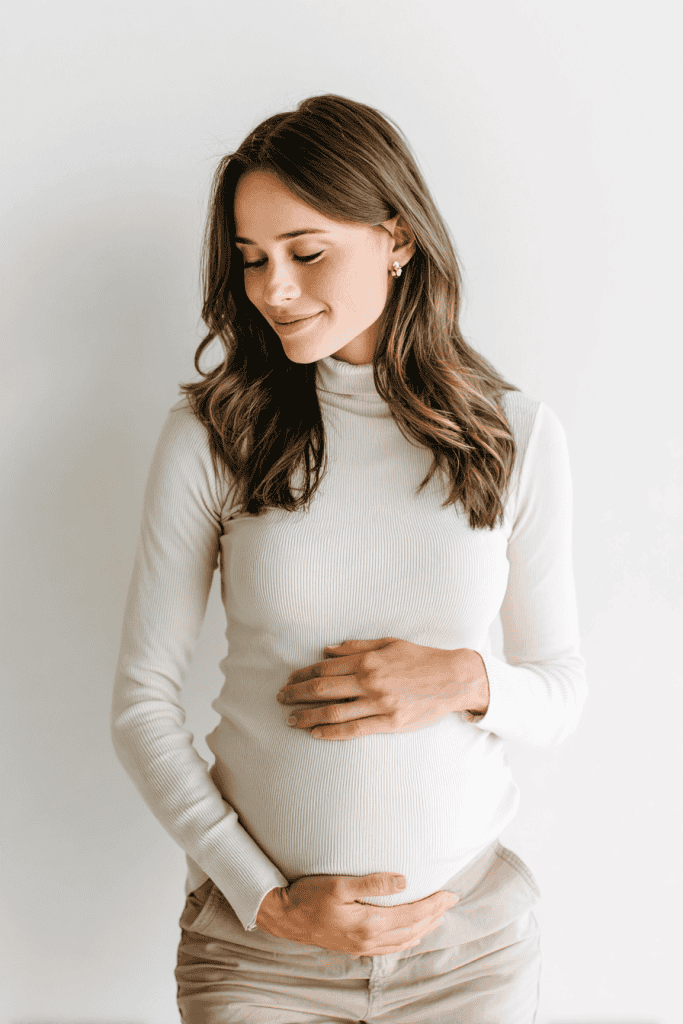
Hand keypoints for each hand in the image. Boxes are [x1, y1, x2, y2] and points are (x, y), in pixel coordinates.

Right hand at [255, 872, 459, 955]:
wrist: (284, 917)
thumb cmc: (309, 896)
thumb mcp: (340, 884)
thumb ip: (373, 883)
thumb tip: (404, 881)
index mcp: (369, 924)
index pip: (412, 915)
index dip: (434, 905)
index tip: (451, 894)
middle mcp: (369, 940)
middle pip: (412, 929)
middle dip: (434, 915)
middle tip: (451, 901)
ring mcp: (361, 946)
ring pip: (403, 940)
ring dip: (423, 927)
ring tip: (438, 916)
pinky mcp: (354, 947)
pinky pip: (389, 947)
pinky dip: (406, 939)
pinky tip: (411, 934)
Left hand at [277, 637, 488, 739]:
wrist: (452, 678)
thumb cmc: (419, 658)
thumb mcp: (388, 643)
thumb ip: (356, 647)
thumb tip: (326, 650)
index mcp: (368, 660)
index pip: (326, 668)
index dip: (303, 674)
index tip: (289, 680)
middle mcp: (370, 681)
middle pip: (323, 689)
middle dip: (297, 694)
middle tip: (280, 699)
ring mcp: (379, 704)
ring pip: (334, 712)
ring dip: (308, 716)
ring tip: (290, 720)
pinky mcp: (390, 723)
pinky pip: (355, 729)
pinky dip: (332, 732)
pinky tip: (315, 734)